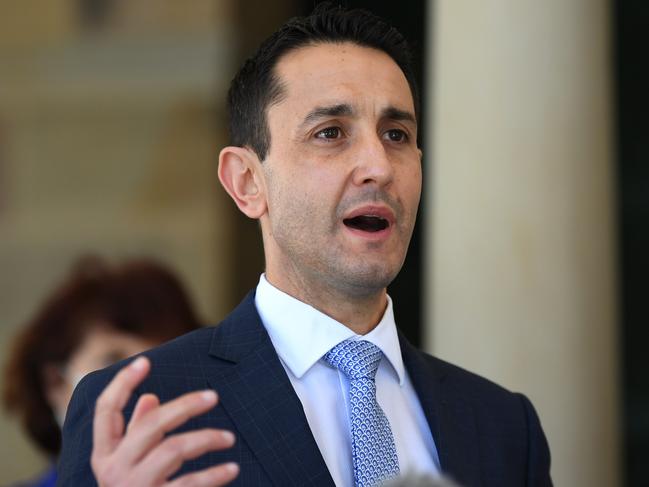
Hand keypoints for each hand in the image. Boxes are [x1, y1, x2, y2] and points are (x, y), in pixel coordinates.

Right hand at [91, 356, 238, 486]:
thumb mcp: (126, 465)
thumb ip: (134, 432)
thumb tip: (148, 397)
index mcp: (103, 455)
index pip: (105, 411)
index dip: (122, 383)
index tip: (145, 360)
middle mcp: (113, 470)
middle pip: (150, 425)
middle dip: (185, 405)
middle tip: (213, 396)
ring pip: (173, 450)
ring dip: (206, 439)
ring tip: (228, 438)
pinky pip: (190, 485)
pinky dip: (214, 475)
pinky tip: (231, 469)